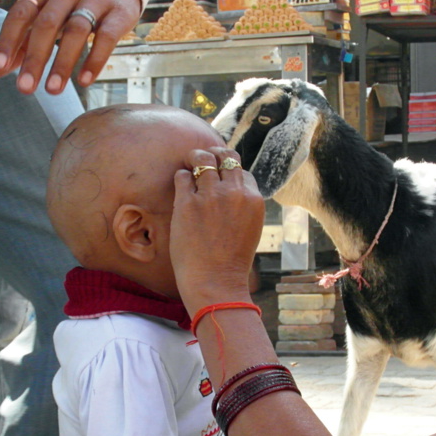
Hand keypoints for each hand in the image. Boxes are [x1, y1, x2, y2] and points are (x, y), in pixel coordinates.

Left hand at [0, 0, 141, 93]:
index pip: (21, 14)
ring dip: (62, 64)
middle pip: (47, 25)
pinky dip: (94, 61)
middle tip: (25, 89)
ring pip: (76, 32)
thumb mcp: (48, 13)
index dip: (8, 42)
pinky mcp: (119, 13)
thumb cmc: (74, 4)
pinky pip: (106, 38)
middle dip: (34, 58)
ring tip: (52, 90)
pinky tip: (84, 81)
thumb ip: (23, 40)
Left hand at [170, 147, 264, 314]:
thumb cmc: (230, 262)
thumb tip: (232, 191)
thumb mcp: (249, 229)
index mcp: (253, 200)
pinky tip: (181, 186)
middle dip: (214, 154)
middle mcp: (234, 192)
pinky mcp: (187, 202)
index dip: (230, 175)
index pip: (243, 173)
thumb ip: (243, 207)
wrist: (215, 282)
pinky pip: (183, 176)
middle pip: (226, 157)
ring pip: (202, 159)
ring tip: (188, 165)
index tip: (221, 180)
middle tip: (203, 159)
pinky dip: (181, 177)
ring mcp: (210, 195)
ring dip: (194, 159)